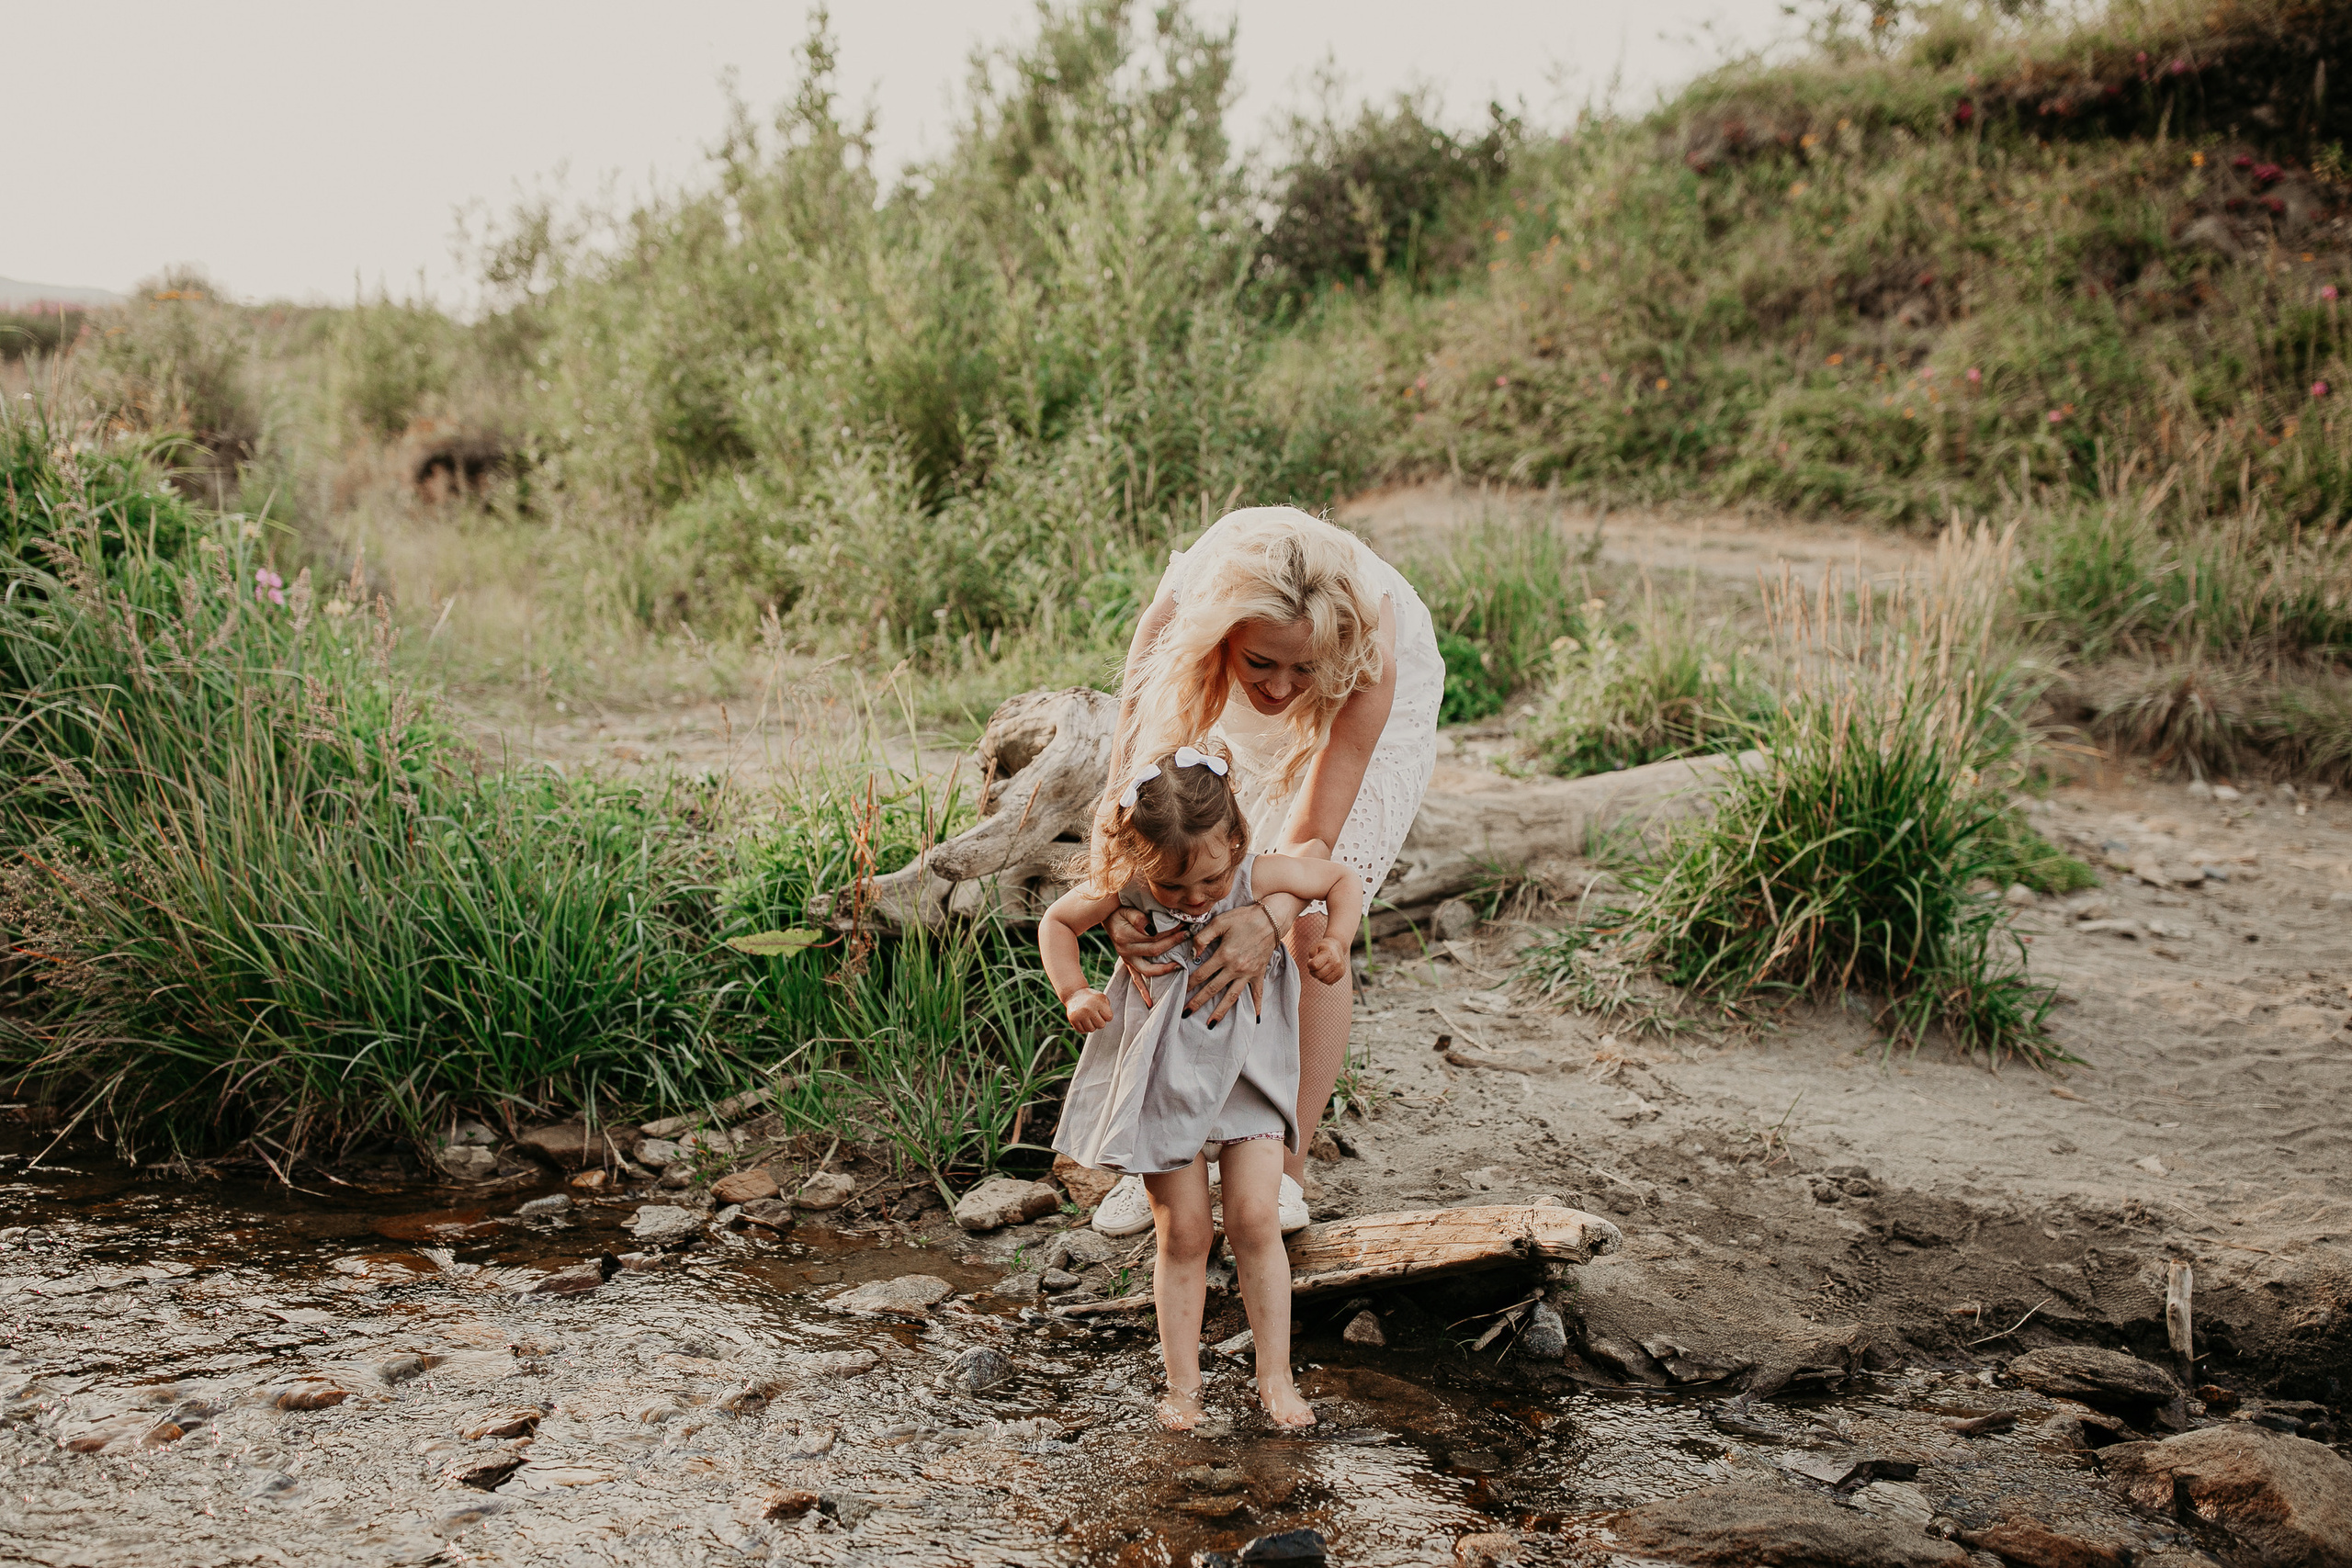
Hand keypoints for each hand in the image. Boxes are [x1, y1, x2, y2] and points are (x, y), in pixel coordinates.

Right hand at [1065, 988, 1112, 1032]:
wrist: (1073, 994)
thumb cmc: (1091, 998)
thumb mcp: (1101, 998)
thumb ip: (1107, 1008)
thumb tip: (1109, 1019)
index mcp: (1098, 1002)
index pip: (1109, 1017)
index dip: (1107, 1016)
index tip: (1102, 1012)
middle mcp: (1089, 1008)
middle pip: (1101, 1025)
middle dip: (1099, 1022)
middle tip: (1095, 1016)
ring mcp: (1080, 1014)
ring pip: (1091, 1029)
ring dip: (1091, 1025)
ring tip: (1088, 1017)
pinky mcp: (1073, 1019)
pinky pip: (1082, 1031)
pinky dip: (1083, 1028)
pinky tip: (1082, 1020)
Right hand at [1106, 904, 1184, 1007]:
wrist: (1106, 916)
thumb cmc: (1120, 910)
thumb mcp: (1127, 909)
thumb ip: (1138, 917)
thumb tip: (1151, 927)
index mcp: (1125, 936)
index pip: (1153, 936)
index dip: (1170, 932)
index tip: (1183, 925)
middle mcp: (1125, 950)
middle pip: (1154, 951)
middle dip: (1173, 943)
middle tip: (1187, 935)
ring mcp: (1126, 959)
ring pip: (1148, 969)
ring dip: (1165, 969)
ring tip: (1179, 965)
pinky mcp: (1128, 964)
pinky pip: (1135, 979)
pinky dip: (1143, 991)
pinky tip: (1150, 1002)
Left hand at [1182, 904, 1278, 1025]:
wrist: (1270, 919)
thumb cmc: (1243, 918)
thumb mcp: (1219, 921)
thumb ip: (1203, 937)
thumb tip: (1193, 953)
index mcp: (1224, 955)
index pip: (1202, 974)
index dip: (1189, 983)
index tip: (1181, 992)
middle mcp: (1235, 968)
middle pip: (1213, 989)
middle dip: (1198, 1002)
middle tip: (1185, 1013)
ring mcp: (1248, 973)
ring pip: (1231, 997)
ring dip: (1220, 1012)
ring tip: (1210, 1024)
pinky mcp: (1259, 973)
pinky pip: (1257, 993)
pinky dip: (1257, 1005)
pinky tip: (1255, 1018)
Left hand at [1303, 936, 1347, 985]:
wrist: (1337, 947)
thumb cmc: (1323, 948)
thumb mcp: (1315, 947)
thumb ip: (1311, 955)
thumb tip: (1313, 967)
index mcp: (1329, 953)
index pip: (1314, 965)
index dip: (1309, 964)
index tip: (1310, 960)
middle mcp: (1336, 961)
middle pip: (1318, 974)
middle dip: (1312, 972)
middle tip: (1313, 967)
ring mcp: (1340, 969)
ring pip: (1324, 980)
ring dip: (1318, 976)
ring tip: (1319, 969)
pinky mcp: (1341, 974)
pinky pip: (1329, 982)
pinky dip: (1324, 978)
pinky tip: (1325, 972)